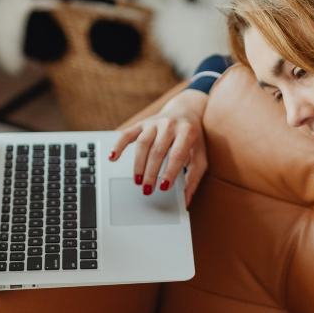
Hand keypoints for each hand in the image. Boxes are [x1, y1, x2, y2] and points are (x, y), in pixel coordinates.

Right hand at [108, 89, 208, 206]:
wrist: (187, 110)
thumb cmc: (193, 139)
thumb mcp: (200, 156)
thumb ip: (194, 178)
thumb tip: (186, 201)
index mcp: (187, 132)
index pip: (176, 154)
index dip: (169, 172)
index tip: (164, 187)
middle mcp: (170, 125)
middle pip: (157, 151)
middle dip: (151, 173)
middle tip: (147, 190)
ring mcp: (154, 122)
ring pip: (142, 144)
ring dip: (138, 164)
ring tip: (137, 181)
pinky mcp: (142, 123)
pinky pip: (127, 134)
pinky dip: (119, 145)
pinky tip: (113, 157)